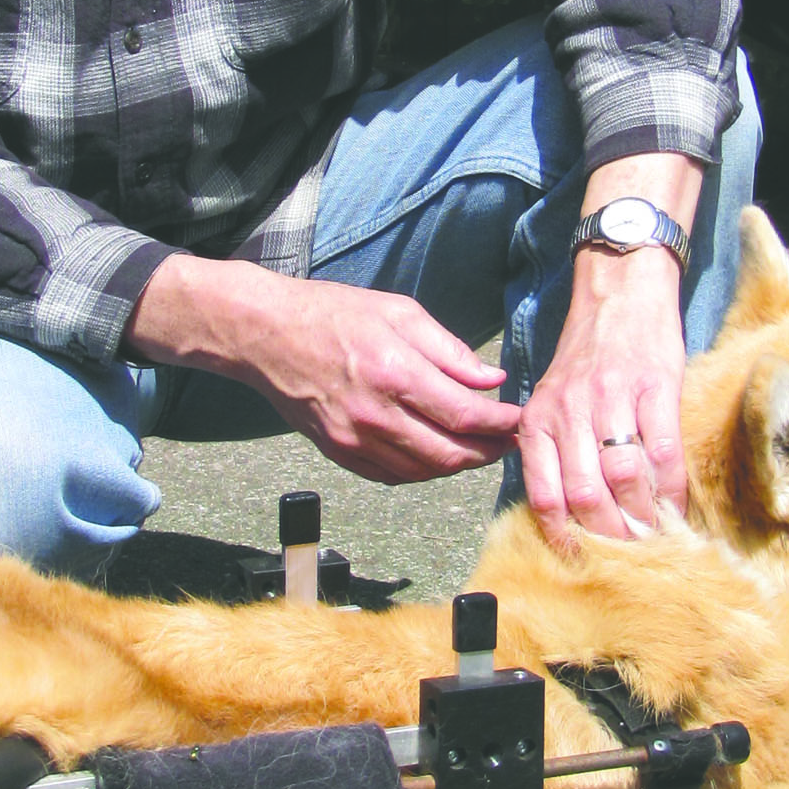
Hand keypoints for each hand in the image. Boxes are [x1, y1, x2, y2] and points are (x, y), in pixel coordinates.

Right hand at [126, 256, 517, 484]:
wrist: (267, 336)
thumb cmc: (334, 314)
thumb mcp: (399, 312)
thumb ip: (449, 351)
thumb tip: (491, 380)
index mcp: (395, 373)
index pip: (465, 415)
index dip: (501, 423)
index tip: (521, 419)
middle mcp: (376, 415)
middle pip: (450, 454)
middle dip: (488, 452)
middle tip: (510, 442)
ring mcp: (355, 440)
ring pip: (424, 471)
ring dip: (459, 465)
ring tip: (480, 448)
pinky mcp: (339, 453)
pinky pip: (393, 476)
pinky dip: (423, 471)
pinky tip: (437, 455)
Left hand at [518, 247, 690, 546]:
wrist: (622, 289)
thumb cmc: (588, 352)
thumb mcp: (554, 396)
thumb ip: (554, 445)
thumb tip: (570, 511)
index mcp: (540, 418)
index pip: (544, 494)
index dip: (564, 537)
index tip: (583, 561)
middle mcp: (570, 411)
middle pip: (584, 495)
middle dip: (608, 536)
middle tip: (628, 559)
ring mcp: (613, 398)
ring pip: (622, 478)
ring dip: (641, 518)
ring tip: (654, 541)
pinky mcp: (655, 387)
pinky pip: (662, 450)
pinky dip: (670, 488)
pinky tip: (677, 507)